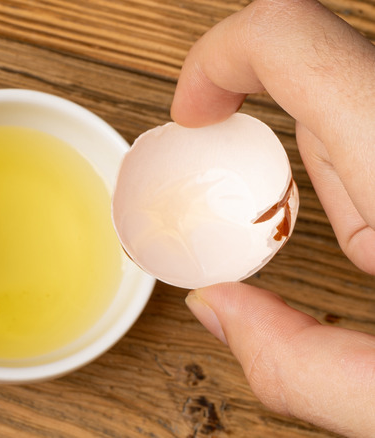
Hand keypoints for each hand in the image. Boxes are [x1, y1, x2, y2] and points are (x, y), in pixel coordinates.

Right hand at [171, 0, 374, 435]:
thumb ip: (298, 367)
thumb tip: (219, 311)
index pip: (288, 34)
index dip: (215, 59)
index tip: (192, 117)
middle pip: (316, 75)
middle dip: (272, 155)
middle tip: (267, 231)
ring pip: (353, 96)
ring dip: (327, 173)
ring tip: (359, 258)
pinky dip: (358, 171)